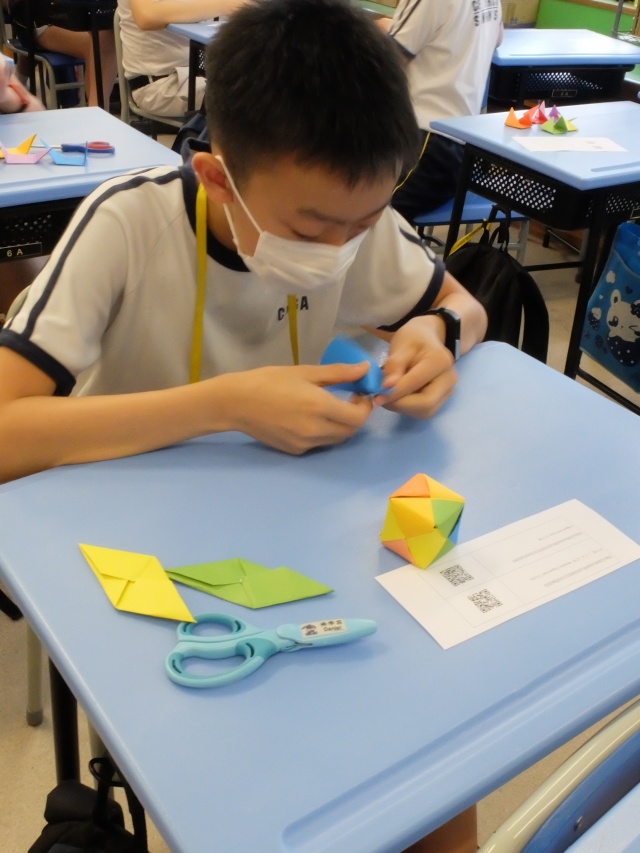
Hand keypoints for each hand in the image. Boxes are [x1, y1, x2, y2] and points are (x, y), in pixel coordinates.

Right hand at [225, 362, 373, 453]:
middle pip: (350, 431)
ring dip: (342, 426)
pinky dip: (324, 433)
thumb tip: (365, 369)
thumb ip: (339, 373)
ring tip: (331, 408)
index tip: (360, 394)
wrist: (236, 403)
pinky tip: (312, 419)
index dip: (365, 407)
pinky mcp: (295, 450)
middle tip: (349, 400)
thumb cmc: (268, 381)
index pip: (358, 417)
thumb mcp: (305, 372)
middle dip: (356, 417)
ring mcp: (305, 443)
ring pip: (336, 440)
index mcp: (319, 407)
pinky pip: (319, 444)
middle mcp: (315, 430)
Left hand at [374, 317, 456, 417]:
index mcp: (441, 361)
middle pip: (426, 404)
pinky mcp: (441, 400)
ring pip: (424, 411)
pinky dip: (406, 407)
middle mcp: (449, 379)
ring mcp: (448, 392)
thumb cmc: (412, 339)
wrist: (426, 339)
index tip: (376, 396)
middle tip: (380, 398)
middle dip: (400, 404)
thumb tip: (387, 387)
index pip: (417, 383)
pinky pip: (423, 411)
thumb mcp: (401, 346)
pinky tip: (397, 396)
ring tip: (387, 394)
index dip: (395, 393)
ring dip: (402, 407)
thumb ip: (394, 366)